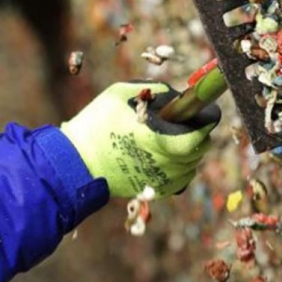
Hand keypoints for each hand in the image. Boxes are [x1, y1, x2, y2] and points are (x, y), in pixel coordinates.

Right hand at [59, 81, 220, 198]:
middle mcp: (165, 163)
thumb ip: (154, 90)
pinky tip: (159, 155)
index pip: (201, 132)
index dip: (206, 118)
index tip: (202, 109)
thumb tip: (176, 95)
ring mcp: (162, 180)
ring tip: (164, 137)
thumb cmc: (95, 125)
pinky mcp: (157, 191)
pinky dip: (178, 165)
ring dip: (187, 149)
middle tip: (178, 120)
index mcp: (158, 138)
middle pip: (200, 147)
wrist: (76, 164)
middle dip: (195, 131)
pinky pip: (182, 177)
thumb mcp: (120, 94)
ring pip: (192, 163)